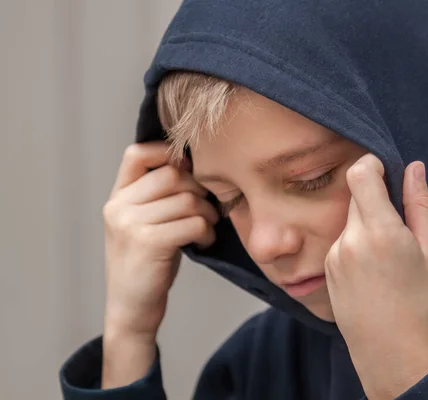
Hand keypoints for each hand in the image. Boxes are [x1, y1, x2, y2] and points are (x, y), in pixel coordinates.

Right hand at [101, 142, 218, 387]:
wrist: (131, 309)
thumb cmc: (148, 263)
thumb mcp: (145, 222)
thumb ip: (158, 195)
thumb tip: (192, 163)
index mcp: (117, 197)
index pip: (138, 153)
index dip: (167, 153)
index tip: (188, 172)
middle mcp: (118, 206)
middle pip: (173, 175)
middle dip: (200, 190)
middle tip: (208, 211)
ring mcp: (130, 224)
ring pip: (187, 199)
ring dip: (208, 214)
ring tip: (207, 228)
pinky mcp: (148, 243)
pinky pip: (193, 223)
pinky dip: (207, 232)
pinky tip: (204, 242)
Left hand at [324, 154, 427, 398]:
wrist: (390, 350)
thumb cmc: (419, 302)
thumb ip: (421, 205)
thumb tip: (415, 168)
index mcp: (380, 231)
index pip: (360, 174)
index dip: (372, 164)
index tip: (386, 172)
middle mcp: (350, 239)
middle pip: (355, 195)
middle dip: (375, 198)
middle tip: (397, 222)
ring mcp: (334, 255)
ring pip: (349, 219)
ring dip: (366, 223)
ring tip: (387, 255)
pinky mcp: (327, 268)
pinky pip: (342, 241)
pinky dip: (357, 243)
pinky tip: (373, 270)